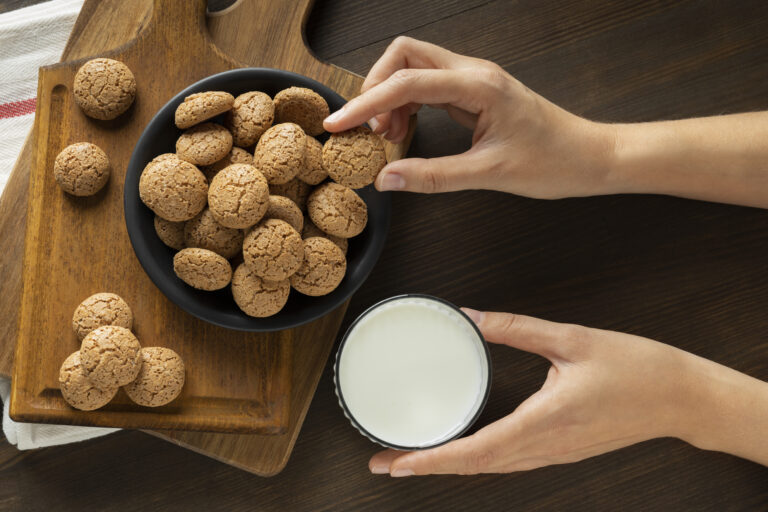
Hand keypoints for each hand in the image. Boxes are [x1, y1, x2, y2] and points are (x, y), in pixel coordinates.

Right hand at [323, 37, 616, 197]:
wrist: (590, 157)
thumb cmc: (553, 162)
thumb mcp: (489, 175)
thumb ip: (433, 177)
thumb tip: (387, 179)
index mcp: (479, 86)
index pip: (406, 82)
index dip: (366, 102)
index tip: (340, 123)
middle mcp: (474, 73)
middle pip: (405, 54)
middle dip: (375, 86)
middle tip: (365, 128)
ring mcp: (474, 80)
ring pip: (414, 68)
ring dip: (390, 97)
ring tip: (386, 137)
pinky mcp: (474, 92)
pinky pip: (428, 87)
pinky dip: (407, 106)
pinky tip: (406, 133)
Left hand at [368, 309, 767, 475]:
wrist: (681, 397)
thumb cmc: (636, 367)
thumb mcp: (572, 338)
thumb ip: (517, 328)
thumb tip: (472, 316)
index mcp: (545, 421)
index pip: (476, 451)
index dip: (433, 460)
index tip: (398, 464)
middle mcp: (545, 446)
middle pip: (476, 467)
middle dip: (427, 467)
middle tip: (385, 463)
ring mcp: (555, 453)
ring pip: (492, 468)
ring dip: (450, 466)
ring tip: (414, 458)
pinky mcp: (562, 449)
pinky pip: (511, 461)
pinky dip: (478, 460)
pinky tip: (464, 451)